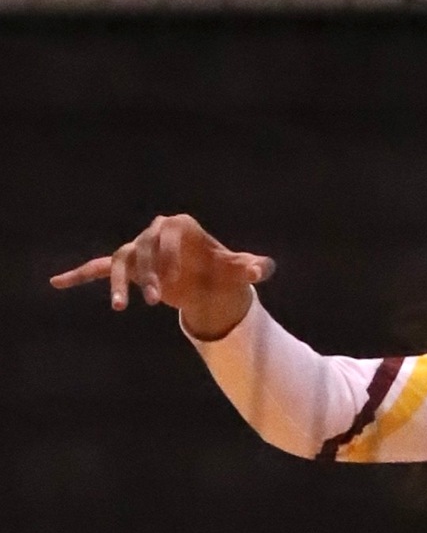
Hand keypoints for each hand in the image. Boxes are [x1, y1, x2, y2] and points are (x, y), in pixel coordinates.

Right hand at [51, 213, 274, 340]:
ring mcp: (140, 250)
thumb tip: (263, 269)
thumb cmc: (222, 269)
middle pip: (144, 249)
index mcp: (181, 225)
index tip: (172, 282)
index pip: (167, 234)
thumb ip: (253, 267)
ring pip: (120, 260)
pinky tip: (57, 283)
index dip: (168, 257)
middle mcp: (155, 233)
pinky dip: (80, 275)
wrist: (206, 280)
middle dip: (147, 275)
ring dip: (118, 283)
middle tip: (156, 302)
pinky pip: (99, 268)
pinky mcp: (128, 267)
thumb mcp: (238, 269)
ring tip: (119, 307)